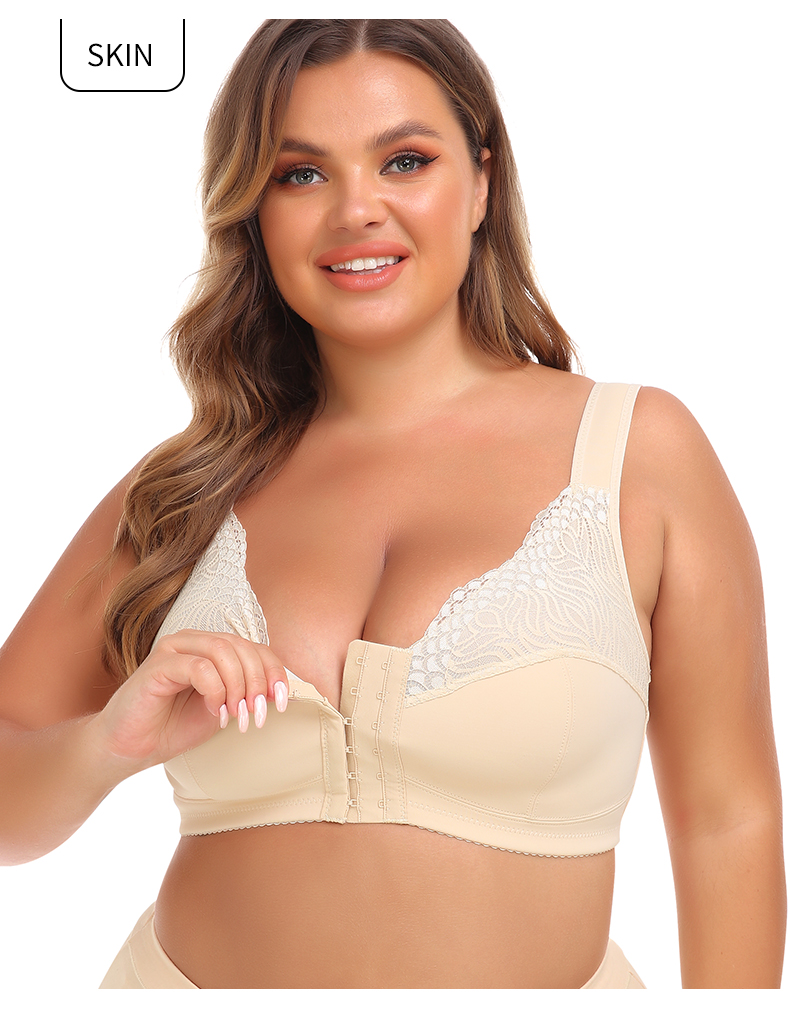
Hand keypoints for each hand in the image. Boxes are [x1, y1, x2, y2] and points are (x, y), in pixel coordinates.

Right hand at [92, 630, 289, 771]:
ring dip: (238, 686)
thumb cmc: (174, 726)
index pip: (254, 647)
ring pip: (223, 650)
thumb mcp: (223, 709)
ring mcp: (173, 650)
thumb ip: (247, 694)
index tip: (280, 703)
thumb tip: (280, 690)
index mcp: (211, 648)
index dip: (273, 672)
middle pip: (242, 647)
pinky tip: (213, 710)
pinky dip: (215, 690)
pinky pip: (198, 667)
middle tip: (256, 715)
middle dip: (257, 682)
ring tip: (235, 715)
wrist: (130, 747)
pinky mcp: (157, 665)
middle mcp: (193, 641)